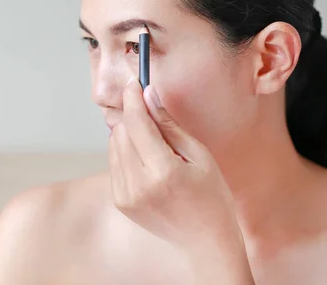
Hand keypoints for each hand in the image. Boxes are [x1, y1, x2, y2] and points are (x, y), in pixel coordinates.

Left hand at [109, 77, 253, 283]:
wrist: (205, 243)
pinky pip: (114, 162)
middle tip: (152, 114)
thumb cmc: (211, 197)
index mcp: (163, 172)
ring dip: (129, 134)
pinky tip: (148, 161)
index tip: (134, 82)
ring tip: (155, 146)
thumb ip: (170, 125)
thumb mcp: (199, 156)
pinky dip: (126, 153)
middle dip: (134, 116)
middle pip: (121, 131)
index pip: (137, 123)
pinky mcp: (120, 201)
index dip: (133, 98)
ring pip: (114, 144)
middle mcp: (138, 184)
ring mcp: (126, 195)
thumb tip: (149, 95)